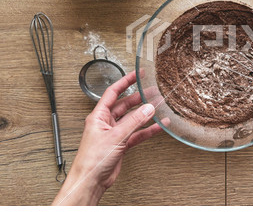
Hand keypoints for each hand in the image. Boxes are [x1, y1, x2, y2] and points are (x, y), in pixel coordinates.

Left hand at [53, 71, 168, 204]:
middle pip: (125, 105)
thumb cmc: (91, 160)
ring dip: (146, 114)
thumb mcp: (115, 136)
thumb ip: (134, 122)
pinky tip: (158, 127)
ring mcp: (114, 134)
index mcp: (98, 116)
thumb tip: (148, 109)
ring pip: (133, 119)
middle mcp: (106, 123)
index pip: (113, 93)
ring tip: (159, 106)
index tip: (137, 75)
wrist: (90, 181)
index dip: (125, 82)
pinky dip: (147, 130)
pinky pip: (137, 134)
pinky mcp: (121, 145)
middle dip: (139, 98)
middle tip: (152, 91)